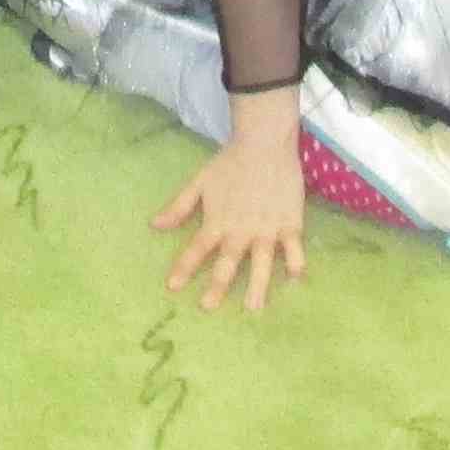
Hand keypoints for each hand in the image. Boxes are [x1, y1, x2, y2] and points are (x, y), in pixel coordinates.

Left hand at [154, 98, 308, 312]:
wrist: (264, 142)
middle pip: (227, 262)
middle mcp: (241, 229)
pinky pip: (293, 249)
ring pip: (261, 263)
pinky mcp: (290, 223)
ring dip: (257, 286)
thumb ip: (179, 206)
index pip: (196, 249)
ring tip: (252, 308)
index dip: (184, 268)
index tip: (172, 287)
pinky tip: (295, 279)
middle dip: (216, 286)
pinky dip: (294, 264)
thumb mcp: (200, 181)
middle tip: (208, 307)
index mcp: (217, 219)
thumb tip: (154, 225)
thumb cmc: (230, 162)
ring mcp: (267, 228)